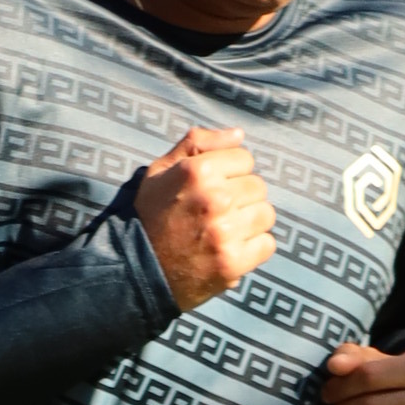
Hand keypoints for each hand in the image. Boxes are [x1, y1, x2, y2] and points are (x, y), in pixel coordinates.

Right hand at [134, 124, 274, 310]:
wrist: (137, 270)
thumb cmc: (151, 215)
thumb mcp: (161, 170)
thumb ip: (198, 143)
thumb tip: (239, 134)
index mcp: (198, 171)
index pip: (245, 158)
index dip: (231, 172)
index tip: (215, 187)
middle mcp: (215, 199)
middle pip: (258, 186)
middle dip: (242, 196)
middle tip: (219, 212)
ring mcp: (225, 233)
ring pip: (265, 214)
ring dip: (251, 221)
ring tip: (227, 230)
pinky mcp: (232, 263)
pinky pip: (266, 244)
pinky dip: (254, 248)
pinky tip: (232, 249)